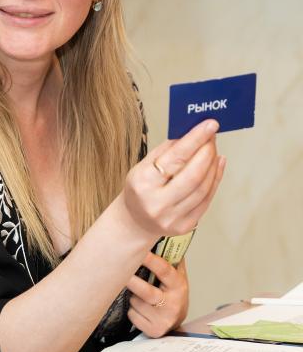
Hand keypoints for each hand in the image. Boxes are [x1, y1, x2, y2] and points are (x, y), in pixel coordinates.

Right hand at [122, 119, 225, 239]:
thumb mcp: (144, 165)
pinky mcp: (185, 226)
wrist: (135, 220)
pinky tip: (216, 166)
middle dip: (207, 152)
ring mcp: (172, 218)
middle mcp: (157, 203)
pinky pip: (206, 200)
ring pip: (203, 188)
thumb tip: (192, 132)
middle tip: (212, 136)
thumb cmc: (141, 188)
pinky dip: (215, 180)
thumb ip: (167, 150)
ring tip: (214, 150)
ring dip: (213, 165)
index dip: (195, 139)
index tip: (210, 125)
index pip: (175, 158)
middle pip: (193, 175)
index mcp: (143, 182)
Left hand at [127, 253, 188, 337]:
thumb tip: (161, 236)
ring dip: (132, 297)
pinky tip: (140, 309)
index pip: (164, 271)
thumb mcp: (177, 277)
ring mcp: (163, 319)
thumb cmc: (173, 294)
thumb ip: (171, 259)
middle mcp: (172, 304)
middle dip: (132, 282)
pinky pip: (133, 315)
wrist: (176, 322)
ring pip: (136, 303)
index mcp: (178, 286)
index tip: (138, 250)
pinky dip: (132, 311)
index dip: (151, 260)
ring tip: (139, 295)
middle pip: (147, 292)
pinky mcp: (154, 330)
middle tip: (120, 273)